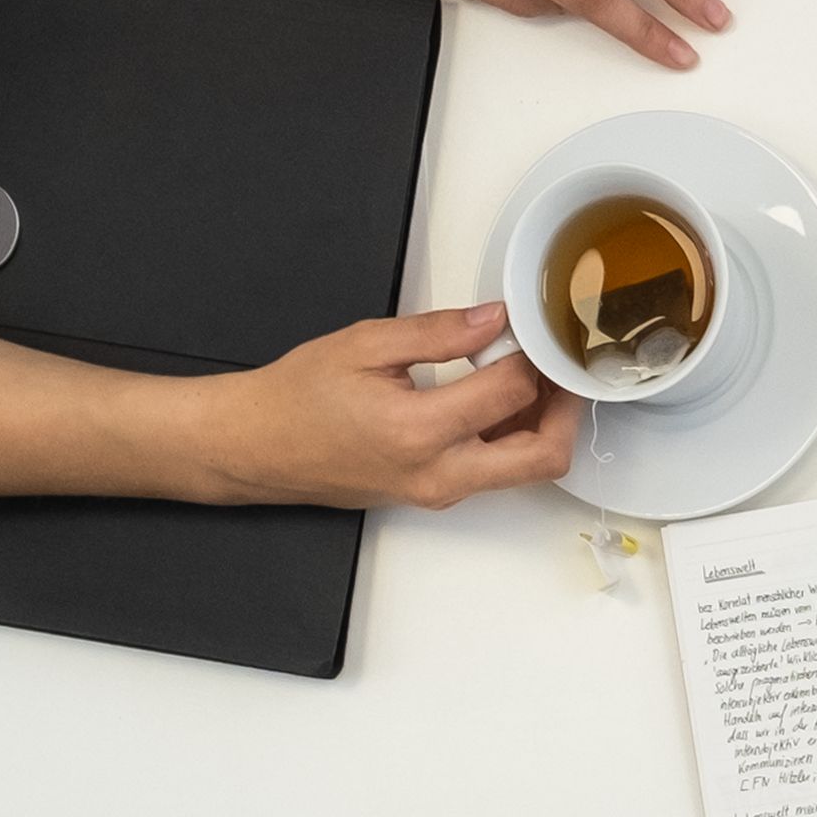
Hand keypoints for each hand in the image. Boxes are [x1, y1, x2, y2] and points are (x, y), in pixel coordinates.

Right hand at [171, 303, 579, 507]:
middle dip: (565, 409)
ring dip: (541, 424)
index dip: (533, 355)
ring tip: (528, 376)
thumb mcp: (366, 344)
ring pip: (523, 470)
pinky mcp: (432, 496)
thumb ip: (439, 332)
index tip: (531, 330)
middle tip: (560, 367)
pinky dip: (510, 438)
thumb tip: (496, 319)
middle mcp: (436, 473)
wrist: (251, 446)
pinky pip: (493, 473)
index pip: (513, 392)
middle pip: (543, 456)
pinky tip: (495, 398)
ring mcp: (436, 492)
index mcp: (419, 431)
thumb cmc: (296, 397)